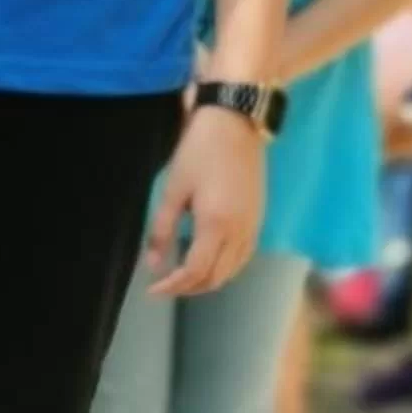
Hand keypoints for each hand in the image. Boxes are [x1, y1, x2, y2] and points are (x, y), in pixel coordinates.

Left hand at [147, 107, 264, 297]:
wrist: (236, 122)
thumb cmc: (199, 151)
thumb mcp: (172, 190)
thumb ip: (161, 230)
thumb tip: (153, 264)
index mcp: (216, 225)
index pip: (195, 272)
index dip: (172, 286)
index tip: (152, 290)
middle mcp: (240, 232)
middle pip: (216, 278)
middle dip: (188, 288)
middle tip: (164, 286)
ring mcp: (253, 226)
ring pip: (232, 271)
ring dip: (207, 280)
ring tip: (182, 278)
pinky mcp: (259, 218)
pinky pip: (243, 256)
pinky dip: (225, 268)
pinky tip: (208, 261)